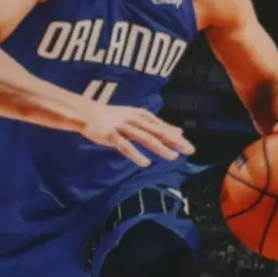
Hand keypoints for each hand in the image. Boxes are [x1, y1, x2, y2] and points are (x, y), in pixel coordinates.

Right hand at [77, 103, 192, 167]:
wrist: (87, 113)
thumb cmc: (116, 117)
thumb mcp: (140, 118)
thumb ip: (158, 126)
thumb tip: (179, 132)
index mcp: (143, 115)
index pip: (163, 127)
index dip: (177, 137)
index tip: (190, 147)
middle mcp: (135, 120)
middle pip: (158, 132)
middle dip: (175, 142)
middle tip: (189, 150)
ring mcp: (123, 127)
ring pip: (145, 138)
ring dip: (160, 148)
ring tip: (173, 157)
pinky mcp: (111, 135)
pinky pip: (125, 146)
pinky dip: (136, 154)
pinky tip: (146, 163)